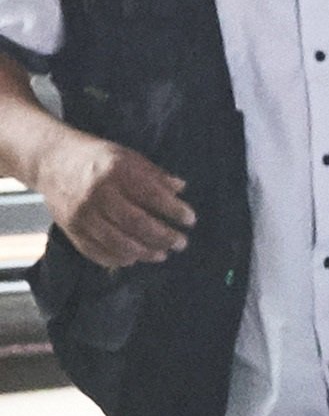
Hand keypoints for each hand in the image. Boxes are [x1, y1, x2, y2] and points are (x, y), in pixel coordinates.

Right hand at [35, 128, 191, 268]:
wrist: (52, 160)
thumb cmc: (97, 158)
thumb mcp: (128, 157)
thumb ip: (155, 175)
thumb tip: (181, 189)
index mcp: (116, 172)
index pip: (152, 196)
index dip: (174, 211)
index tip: (190, 220)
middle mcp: (98, 194)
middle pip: (137, 224)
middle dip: (164, 237)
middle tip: (181, 243)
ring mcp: (82, 214)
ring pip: (117, 242)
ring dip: (144, 253)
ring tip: (162, 254)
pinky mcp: (70, 229)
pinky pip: (96, 251)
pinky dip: (117, 259)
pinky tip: (133, 259)